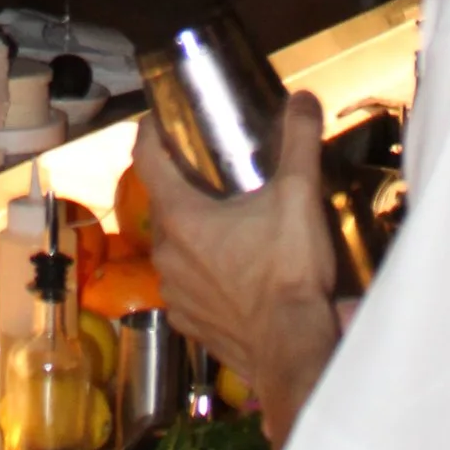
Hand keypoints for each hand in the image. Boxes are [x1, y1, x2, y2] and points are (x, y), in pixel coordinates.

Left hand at [135, 93, 337, 432]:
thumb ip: (298, 143)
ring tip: (225, 222)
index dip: (149, 134)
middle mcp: (167, 253)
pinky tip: (229, 271)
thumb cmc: (287, 272)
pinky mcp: (189, 323)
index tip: (157, 120)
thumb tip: (302, 100)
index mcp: (181, 216)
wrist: (291, 350)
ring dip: (193, 232)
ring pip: (174, 247)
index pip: (147, 160)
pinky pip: (186, 286)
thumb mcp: (298, 196)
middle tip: (211, 171)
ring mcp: (174, 293)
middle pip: (163, 203)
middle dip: (182, 184)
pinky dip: (201, 272)